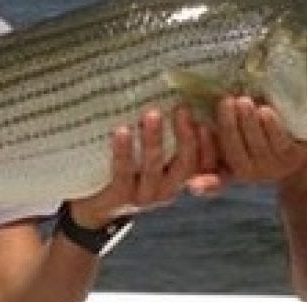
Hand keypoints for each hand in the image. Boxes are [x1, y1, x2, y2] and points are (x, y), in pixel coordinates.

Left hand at [68, 106, 201, 227]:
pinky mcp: (120, 199)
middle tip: (182, 108)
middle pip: (186, 165)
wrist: (95, 205)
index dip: (211, 144)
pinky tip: (122, 131)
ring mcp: (145, 197)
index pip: (206, 163)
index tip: (210, 119)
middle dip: (186, 136)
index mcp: (181, 177)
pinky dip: (124, 151)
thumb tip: (179, 90)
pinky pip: (124, 173)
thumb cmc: (129, 168)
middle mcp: (168, 190)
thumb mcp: (152, 153)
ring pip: (154, 168)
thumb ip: (169, 133)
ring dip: (154, 140)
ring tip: (151, 114)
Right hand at [190, 96, 306, 194]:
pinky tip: (265, 111)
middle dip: (229, 125)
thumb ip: (225, 127)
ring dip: (249, 123)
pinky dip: (271, 126)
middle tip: (226, 101)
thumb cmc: (263, 139)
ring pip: (257, 147)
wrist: (301, 158)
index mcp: (229, 165)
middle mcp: (248, 171)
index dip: (205, 145)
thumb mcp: (241, 137)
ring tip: (244, 102)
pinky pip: (280, 143)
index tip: (200, 126)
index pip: (212, 159)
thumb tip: (209, 103)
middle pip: (234, 151)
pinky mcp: (292, 158)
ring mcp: (271, 167)